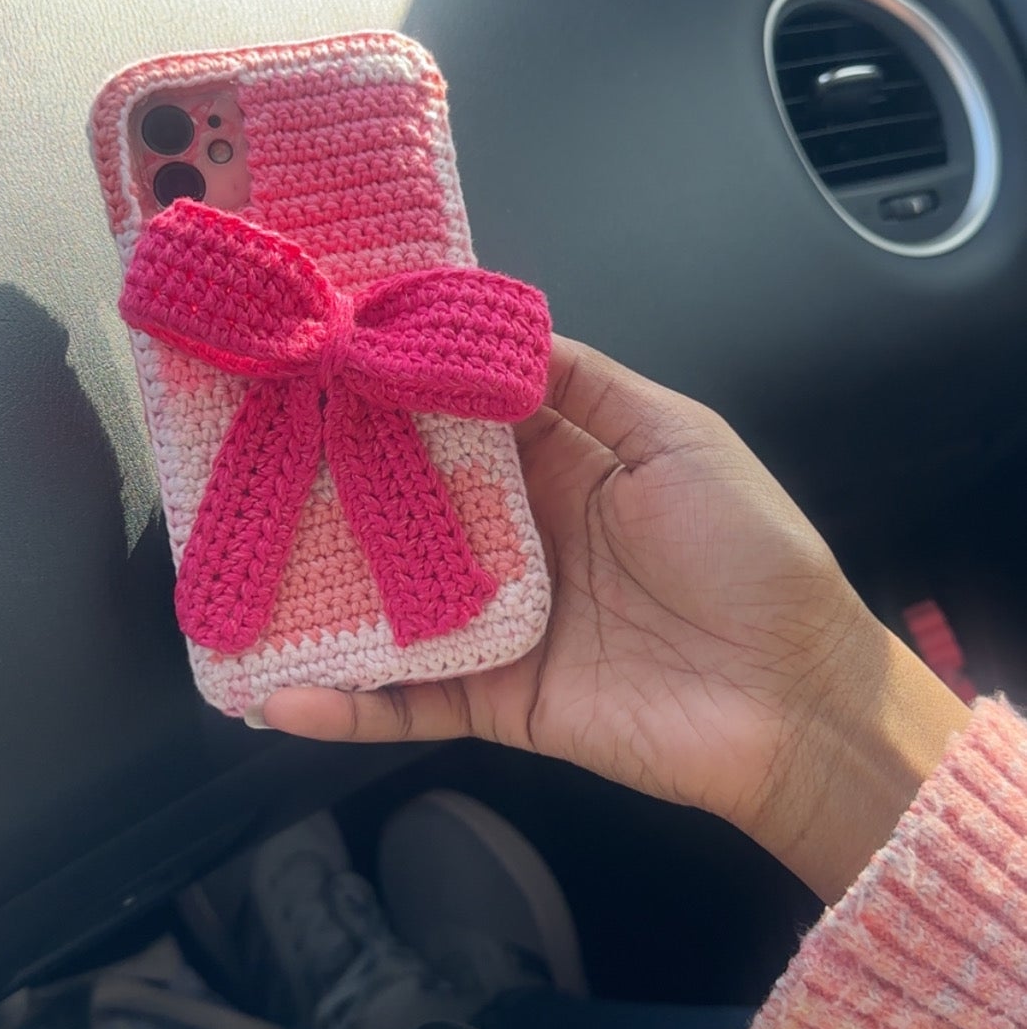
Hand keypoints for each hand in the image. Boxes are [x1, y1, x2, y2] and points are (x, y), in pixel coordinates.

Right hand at [262, 337, 968, 901]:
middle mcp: (519, 535)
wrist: (798, 700)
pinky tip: (279, 692)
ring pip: (389, 597)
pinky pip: (408, 700)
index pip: (456, 414)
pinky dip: (347, 702)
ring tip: (230, 565)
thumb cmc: (752, 556)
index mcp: (563, 463)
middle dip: (329, 474)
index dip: (392, 383)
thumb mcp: (677, 437)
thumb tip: (491, 327)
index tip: (321, 347)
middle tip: (240, 441)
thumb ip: (582, 383)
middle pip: (405, 500)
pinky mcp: (499, 700)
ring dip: (315, 588)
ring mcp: (500, 620)